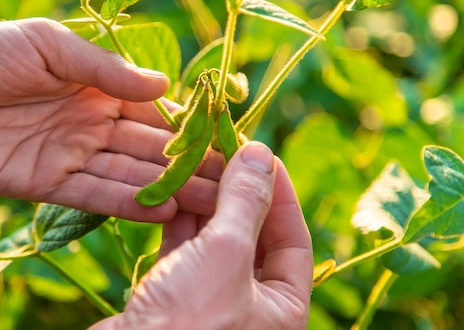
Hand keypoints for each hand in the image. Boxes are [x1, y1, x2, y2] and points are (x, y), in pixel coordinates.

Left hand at [0, 18, 219, 220]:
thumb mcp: (49, 45)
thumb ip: (105, 70)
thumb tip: (165, 88)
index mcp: (97, 89)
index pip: (153, 112)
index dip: (188, 127)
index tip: (225, 142)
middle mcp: (92, 125)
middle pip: (149, 149)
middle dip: (188, 165)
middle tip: (230, 183)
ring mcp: (72, 156)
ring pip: (129, 176)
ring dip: (168, 189)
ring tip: (210, 202)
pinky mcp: (48, 185)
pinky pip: (94, 197)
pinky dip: (127, 205)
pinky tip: (162, 211)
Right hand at [93, 141, 312, 329]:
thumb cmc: (188, 321)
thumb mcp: (226, 254)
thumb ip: (245, 202)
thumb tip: (261, 154)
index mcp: (284, 308)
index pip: (293, 238)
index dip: (280, 193)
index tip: (261, 154)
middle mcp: (252, 307)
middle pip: (253, 236)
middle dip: (238, 193)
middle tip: (222, 151)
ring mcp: (211, 302)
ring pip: (215, 241)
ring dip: (205, 202)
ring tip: (194, 163)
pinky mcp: (174, 298)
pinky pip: (184, 252)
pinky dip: (178, 222)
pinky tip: (170, 192)